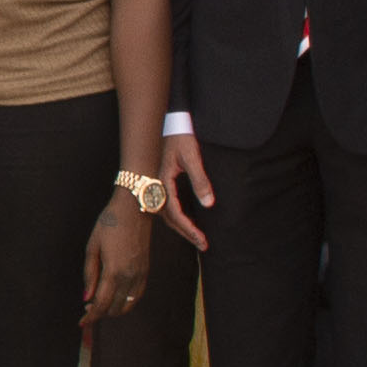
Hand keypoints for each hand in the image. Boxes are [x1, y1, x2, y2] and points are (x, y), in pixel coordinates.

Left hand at [81, 197, 152, 328]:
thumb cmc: (110, 223)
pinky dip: (127, 302)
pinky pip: (137, 295)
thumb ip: (90, 274)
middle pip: (115, 307)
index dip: (91, 316)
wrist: (135, 208)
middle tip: (87, 311)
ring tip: (100, 306)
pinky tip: (117, 299)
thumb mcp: (92, 246)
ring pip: (128, 304)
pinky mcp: (146, 270)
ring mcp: (140, 274)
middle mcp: (129, 276)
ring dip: (113, 310)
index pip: (101, 303)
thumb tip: (86, 298)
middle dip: (100, 314)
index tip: (82, 323)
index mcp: (113, 270)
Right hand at [161, 129, 212, 250]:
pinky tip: (186, 221)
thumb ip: (200, 181)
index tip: (202, 239)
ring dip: (182, 227)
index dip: (189, 228)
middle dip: (187, 233)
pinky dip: (177, 218)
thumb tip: (208, 204)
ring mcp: (158, 185)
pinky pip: (168, 206)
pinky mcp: (162, 182)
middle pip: (170, 218)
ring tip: (196, 238)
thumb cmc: (181, 137)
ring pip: (168, 214)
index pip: (175, 213)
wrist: (172, 121)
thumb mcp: (192, 158)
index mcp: (163, 182)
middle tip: (203, 245)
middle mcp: (158, 187)